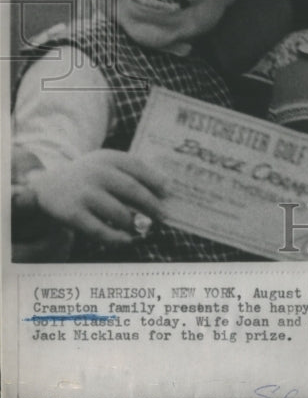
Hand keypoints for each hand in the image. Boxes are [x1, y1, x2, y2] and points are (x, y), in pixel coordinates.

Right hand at [30, 150, 167, 245]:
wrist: (48, 187)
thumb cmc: (89, 177)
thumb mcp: (106, 164)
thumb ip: (131, 171)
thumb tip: (166, 188)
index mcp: (108, 158)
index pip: (138, 167)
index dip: (156, 180)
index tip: (169, 192)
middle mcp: (97, 173)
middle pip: (132, 190)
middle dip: (152, 205)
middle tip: (164, 216)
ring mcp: (85, 194)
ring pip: (120, 214)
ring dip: (135, 224)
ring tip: (144, 229)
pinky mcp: (74, 214)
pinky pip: (102, 231)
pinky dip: (118, 238)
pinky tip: (127, 240)